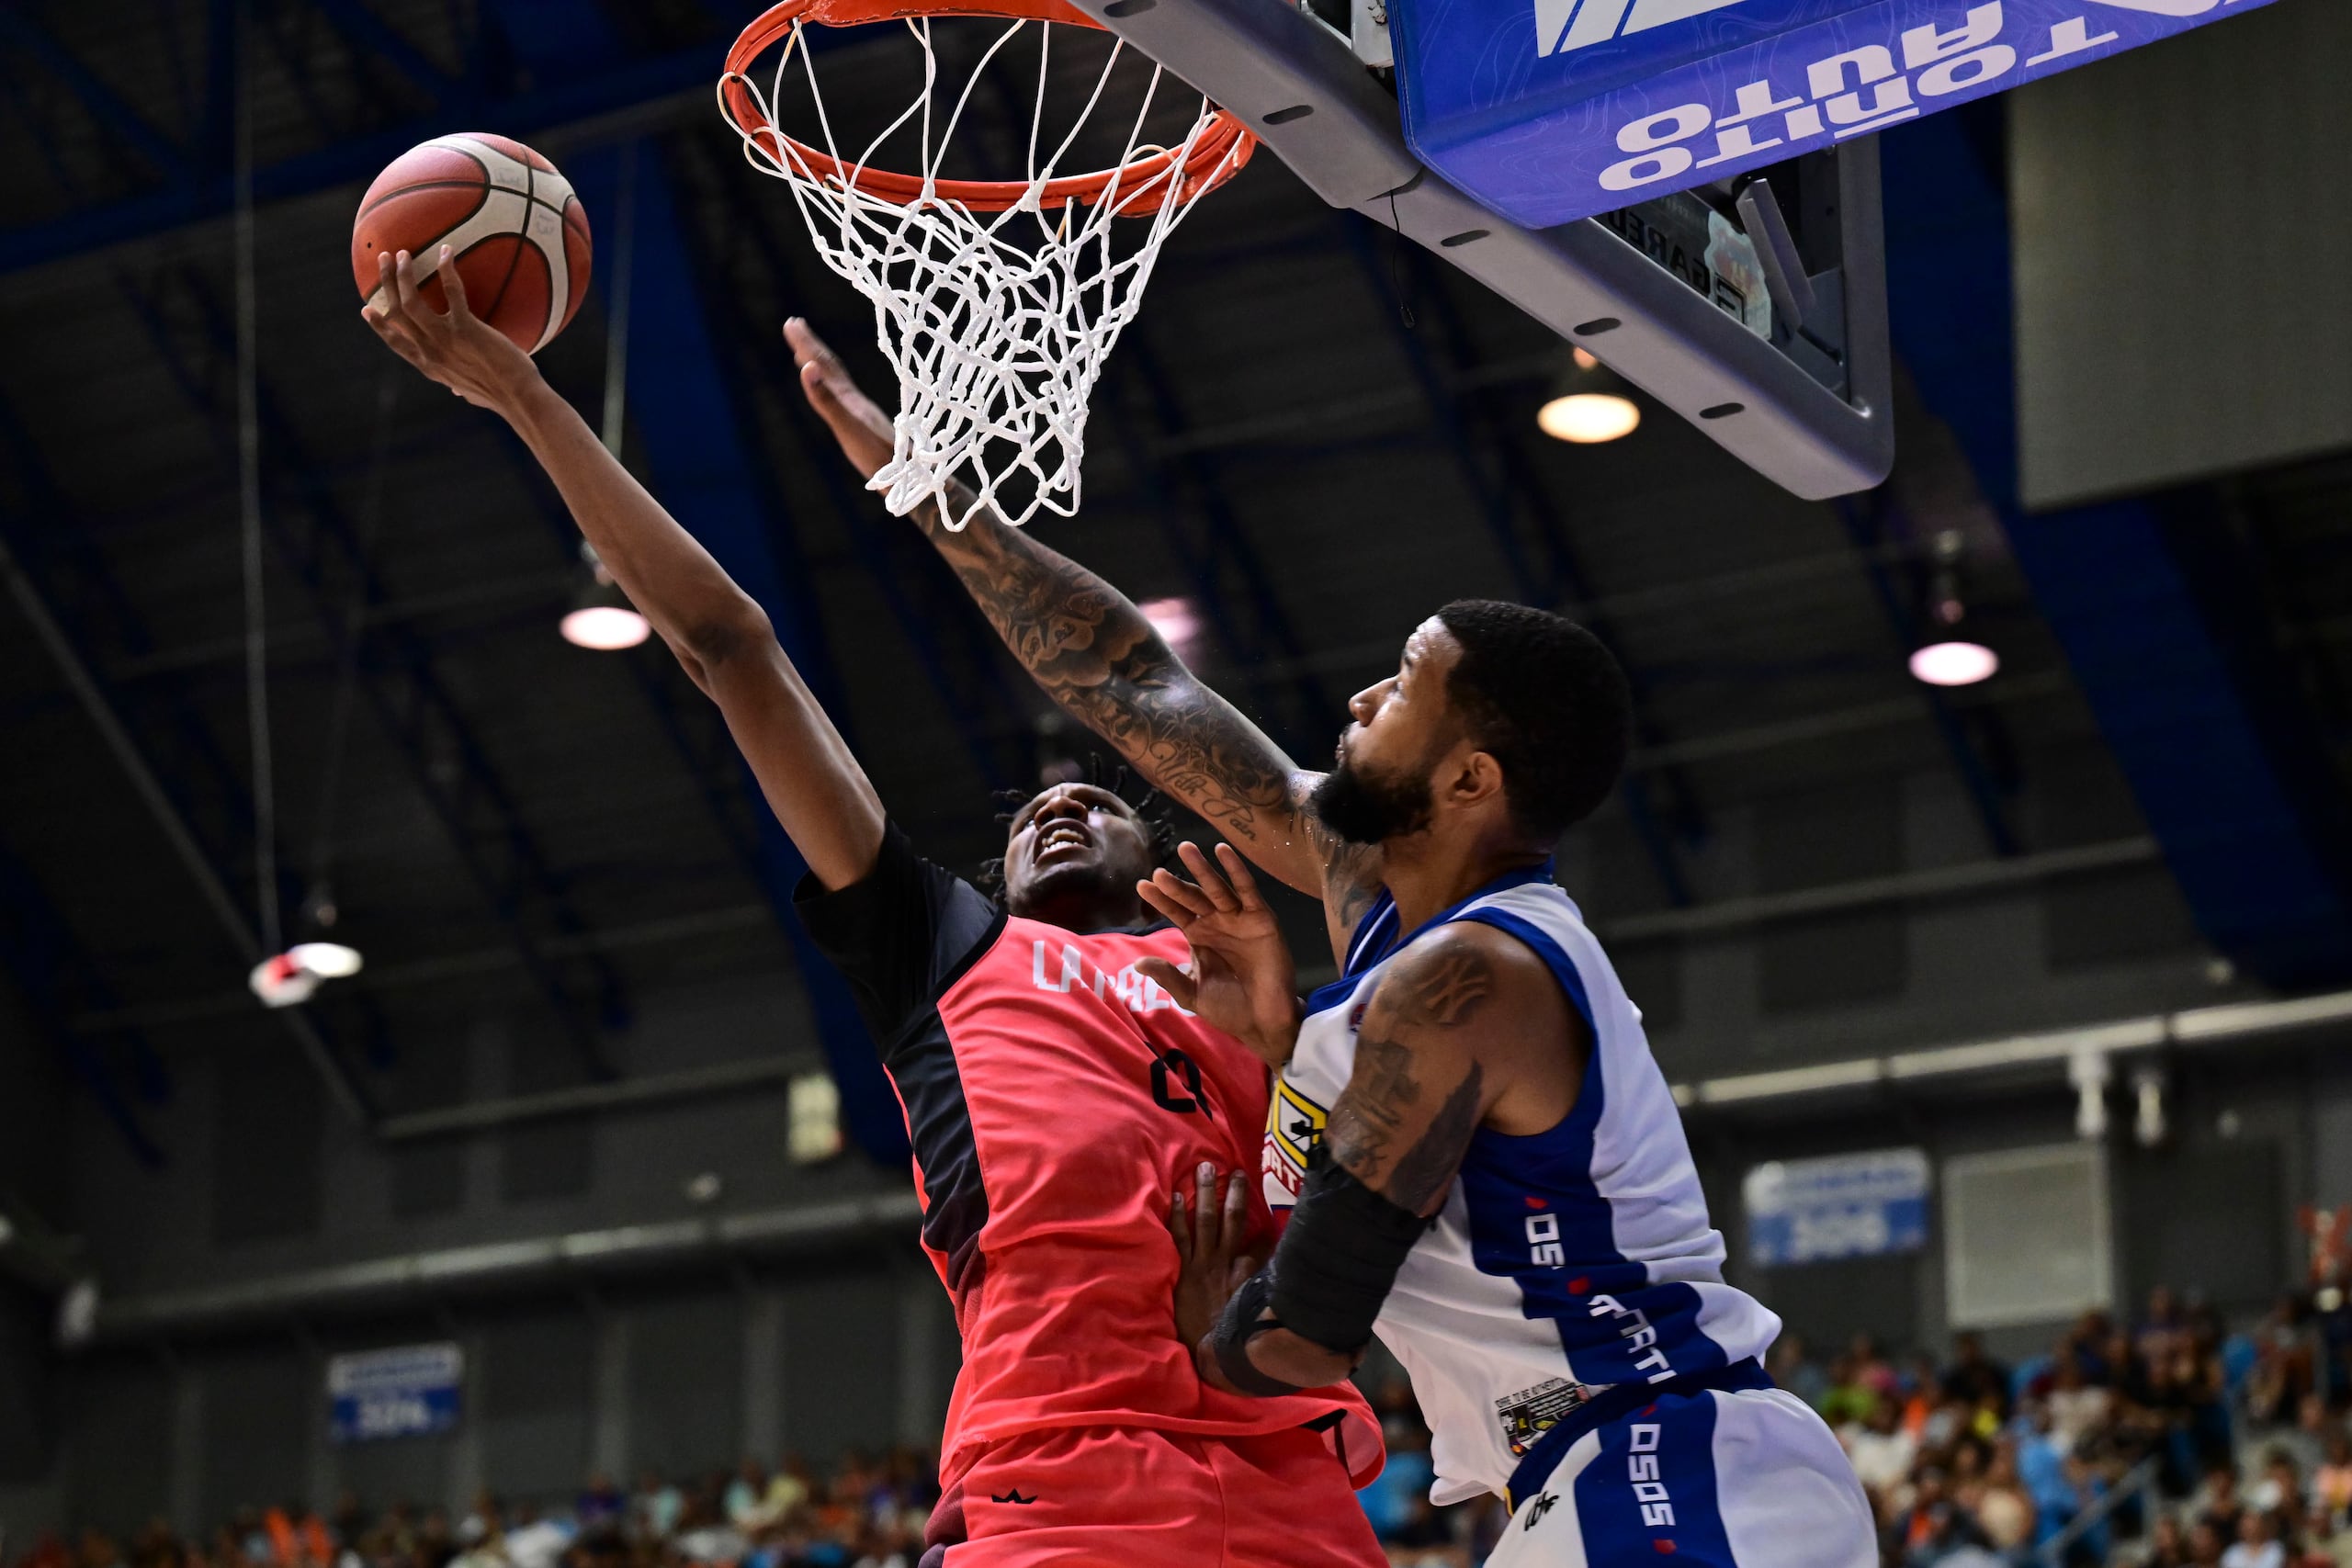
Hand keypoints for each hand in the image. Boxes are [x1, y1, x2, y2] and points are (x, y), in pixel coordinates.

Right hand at [360, 247, 539, 411]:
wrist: (518, 398)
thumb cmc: (501, 396)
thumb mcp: (469, 393)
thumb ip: (458, 385)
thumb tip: (457, 391)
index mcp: (429, 367)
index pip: (395, 343)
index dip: (379, 325)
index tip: (367, 309)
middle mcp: (430, 352)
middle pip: (397, 312)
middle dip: (387, 283)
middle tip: (384, 260)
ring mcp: (445, 340)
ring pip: (411, 301)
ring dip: (403, 274)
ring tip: (403, 253)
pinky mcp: (466, 329)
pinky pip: (452, 292)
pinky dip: (446, 270)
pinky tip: (446, 252)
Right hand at [785, 317, 894, 479]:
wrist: (911, 476)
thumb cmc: (878, 456)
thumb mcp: (848, 428)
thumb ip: (827, 399)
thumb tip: (808, 367)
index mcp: (850, 399)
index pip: (824, 364)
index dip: (807, 344)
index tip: (792, 323)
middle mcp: (856, 401)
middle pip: (830, 366)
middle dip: (810, 345)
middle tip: (794, 325)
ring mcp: (862, 413)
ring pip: (838, 380)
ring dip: (821, 363)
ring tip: (809, 354)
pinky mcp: (866, 427)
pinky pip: (844, 398)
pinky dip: (833, 387)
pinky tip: (836, 392)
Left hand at [1135, 843, 1301, 1065]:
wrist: (1262, 1022)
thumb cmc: (1229, 1009)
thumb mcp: (1192, 994)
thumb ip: (1169, 977)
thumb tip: (1139, 964)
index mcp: (1200, 937)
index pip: (1177, 912)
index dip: (1161, 899)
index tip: (1142, 885)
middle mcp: (1218, 923)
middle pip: (1193, 897)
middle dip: (1176, 884)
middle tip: (1158, 871)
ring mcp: (1239, 919)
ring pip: (1217, 889)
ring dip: (1202, 869)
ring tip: (1186, 848)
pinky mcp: (1261, 919)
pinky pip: (1247, 891)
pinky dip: (1237, 870)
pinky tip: (1224, 852)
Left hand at [1170, 1162, 1258, 1354]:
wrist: (1207, 1354)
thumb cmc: (1231, 1332)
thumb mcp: (1254, 1307)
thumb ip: (1262, 1284)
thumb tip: (1272, 1263)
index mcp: (1246, 1271)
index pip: (1260, 1239)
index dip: (1262, 1220)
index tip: (1262, 1196)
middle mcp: (1225, 1262)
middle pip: (1232, 1219)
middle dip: (1234, 1193)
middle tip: (1236, 1170)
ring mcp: (1202, 1264)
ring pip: (1206, 1220)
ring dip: (1206, 1193)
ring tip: (1205, 1167)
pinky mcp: (1183, 1271)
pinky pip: (1180, 1237)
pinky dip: (1179, 1215)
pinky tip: (1177, 1196)